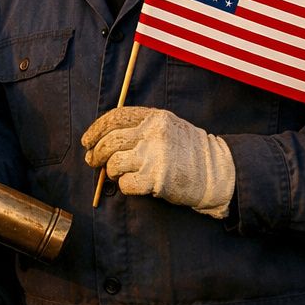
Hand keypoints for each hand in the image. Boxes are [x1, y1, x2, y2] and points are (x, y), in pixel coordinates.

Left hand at [82, 106, 234, 218]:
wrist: (218, 172)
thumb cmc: (188, 150)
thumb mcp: (167, 127)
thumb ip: (139, 127)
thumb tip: (101, 139)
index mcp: (154, 118)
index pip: (114, 118)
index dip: (95, 130)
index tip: (87, 140)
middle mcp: (153, 135)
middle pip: (109, 141)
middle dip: (95, 153)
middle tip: (92, 160)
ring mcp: (154, 157)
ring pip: (114, 163)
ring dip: (110, 171)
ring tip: (116, 173)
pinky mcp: (157, 180)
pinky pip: (126, 184)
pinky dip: (124, 186)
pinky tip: (131, 184)